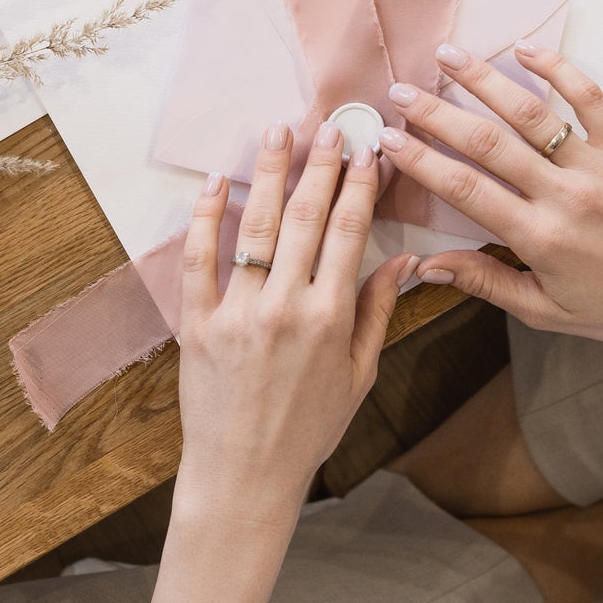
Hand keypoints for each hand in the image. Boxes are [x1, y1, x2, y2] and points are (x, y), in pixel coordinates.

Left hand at [175, 120, 414, 528]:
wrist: (244, 476)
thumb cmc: (307, 430)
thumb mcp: (358, 375)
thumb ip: (377, 313)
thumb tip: (406, 261)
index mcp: (330, 318)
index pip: (350, 232)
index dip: (360, 186)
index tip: (368, 151)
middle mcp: (285, 307)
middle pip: (305, 218)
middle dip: (320, 166)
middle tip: (329, 127)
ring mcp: (237, 312)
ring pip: (255, 226)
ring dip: (269, 173)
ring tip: (277, 131)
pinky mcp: (197, 323)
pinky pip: (198, 258)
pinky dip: (206, 216)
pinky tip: (218, 181)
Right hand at [376, 41, 602, 364]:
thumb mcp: (547, 311)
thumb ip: (486, 282)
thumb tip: (428, 266)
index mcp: (541, 239)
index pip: (467, 191)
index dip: (422, 161)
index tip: (387, 140)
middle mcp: (565, 196)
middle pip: (488, 143)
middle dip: (437, 114)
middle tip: (399, 92)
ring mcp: (596, 166)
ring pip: (532, 112)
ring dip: (484, 79)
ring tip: (446, 55)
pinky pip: (588, 99)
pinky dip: (557, 69)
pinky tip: (524, 49)